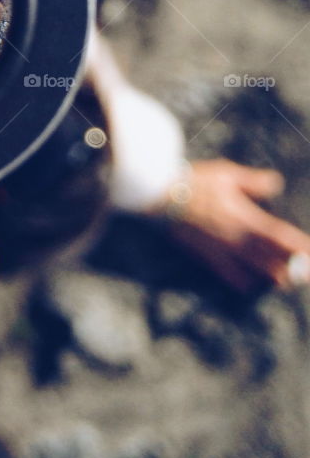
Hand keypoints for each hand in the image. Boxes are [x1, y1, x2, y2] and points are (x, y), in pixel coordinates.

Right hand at [161, 159, 309, 292]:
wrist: (161, 197)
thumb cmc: (194, 182)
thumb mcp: (226, 174)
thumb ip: (253, 182)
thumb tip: (276, 182)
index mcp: (246, 218)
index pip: (282, 238)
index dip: (301, 248)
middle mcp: (238, 241)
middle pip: (275, 263)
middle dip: (295, 270)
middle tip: (306, 273)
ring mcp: (224, 253)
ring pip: (257, 274)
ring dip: (275, 278)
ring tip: (286, 279)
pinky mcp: (208, 258)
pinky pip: (232, 277)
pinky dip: (246, 282)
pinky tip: (252, 283)